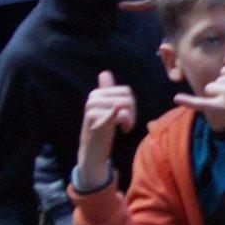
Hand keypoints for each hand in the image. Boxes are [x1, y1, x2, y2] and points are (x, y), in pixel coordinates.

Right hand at [75, 70, 137, 188]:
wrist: (92, 152)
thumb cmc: (102, 131)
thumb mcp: (107, 110)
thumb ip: (107, 92)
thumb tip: (104, 73)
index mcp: (96, 93)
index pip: (126, 91)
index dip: (132, 104)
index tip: (127, 117)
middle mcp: (93, 98)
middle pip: (127, 97)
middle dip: (132, 112)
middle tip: (128, 125)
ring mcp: (92, 107)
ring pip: (125, 105)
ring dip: (130, 119)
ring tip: (125, 128)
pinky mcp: (94, 118)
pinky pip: (119, 112)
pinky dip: (126, 121)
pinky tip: (124, 129)